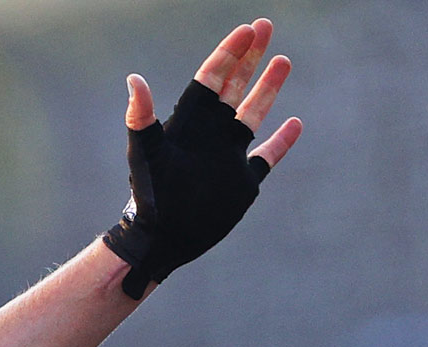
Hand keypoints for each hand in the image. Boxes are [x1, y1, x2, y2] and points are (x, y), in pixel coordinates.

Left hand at [105, 18, 304, 298]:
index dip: (229, 52)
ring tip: (283, 60)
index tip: (248, 29)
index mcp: (190, 124)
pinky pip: (266, 156)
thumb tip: (133, 79)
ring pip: (252, 113)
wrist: (160, 240)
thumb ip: (141, 117)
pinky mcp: (242, 183)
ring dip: (268, 88)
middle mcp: (211, 135)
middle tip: (266, 25)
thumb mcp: (144, 154)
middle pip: (234, 86)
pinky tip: (294, 124)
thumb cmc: (149, 199)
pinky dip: (281, 141)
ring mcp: (228, 157)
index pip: (212, 78)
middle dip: (250, 56)